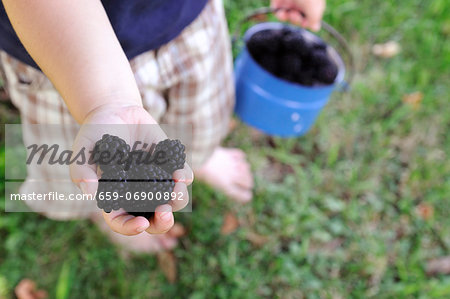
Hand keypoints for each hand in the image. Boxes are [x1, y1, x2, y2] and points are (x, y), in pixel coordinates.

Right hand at [70, 103, 192, 235]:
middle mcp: (139, 194)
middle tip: (164, 211)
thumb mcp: (83, 150)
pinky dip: (185, 176)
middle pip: (154, 220)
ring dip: (179, 198)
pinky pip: (184, 177)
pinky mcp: (171, 165)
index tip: (141, 223)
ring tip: (177, 184)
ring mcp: (157, 181)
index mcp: (116, 198)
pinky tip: (179, 170)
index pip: (122, 222)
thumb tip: (90, 193)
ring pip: (174, 202)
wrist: (117, 111)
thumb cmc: (95, 133)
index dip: (131, 228)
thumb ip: (82, 171)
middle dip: (162, 222)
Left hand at [271, 0, 325, 30]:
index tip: (306, 23)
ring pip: (289, 16)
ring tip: (287, 14)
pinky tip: (281, 13)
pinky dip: (280, 15)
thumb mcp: (314, 8)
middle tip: (295, 15)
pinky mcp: (279, 0)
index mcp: (314, 3)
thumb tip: (315, 28)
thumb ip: (315, 19)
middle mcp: (303, 2)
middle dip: (297, 20)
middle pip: (299, 18)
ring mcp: (291, 1)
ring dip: (288, 18)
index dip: (308, 22)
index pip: (312, 17)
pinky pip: (279, 11)